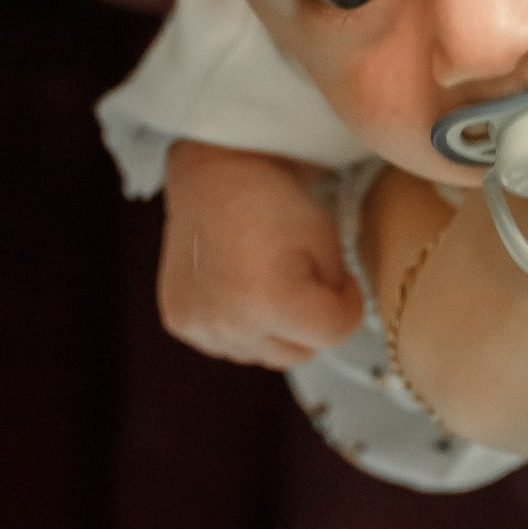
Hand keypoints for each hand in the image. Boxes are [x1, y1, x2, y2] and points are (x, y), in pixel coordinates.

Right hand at [157, 140, 363, 367]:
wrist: (213, 174)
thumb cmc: (273, 200)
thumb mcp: (328, 242)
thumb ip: (337, 295)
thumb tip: (330, 326)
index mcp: (271, 299)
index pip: (335, 333)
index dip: (348, 303)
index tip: (341, 277)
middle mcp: (230, 322)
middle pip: (299, 353)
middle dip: (310, 321)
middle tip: (302, 277)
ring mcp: (200, 326)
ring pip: (264, 354)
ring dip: (275, 329)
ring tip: (267, 280)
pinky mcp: (180, 322)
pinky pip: (230, 344)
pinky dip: (242, 325)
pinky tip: (239, 287)